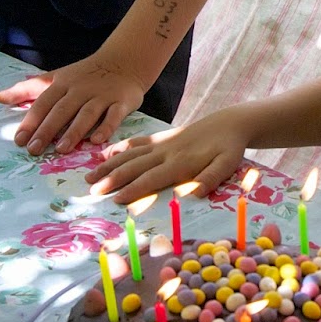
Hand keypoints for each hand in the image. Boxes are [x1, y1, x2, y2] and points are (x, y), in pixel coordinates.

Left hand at [0, 52, 144, 155]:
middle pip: (62, 110)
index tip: (19, 140)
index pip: (43, 103)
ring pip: (87, 114)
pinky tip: (97, 141)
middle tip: (35, 150)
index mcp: (63, 83)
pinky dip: (106, 127)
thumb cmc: (84, 74)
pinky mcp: (122, 102)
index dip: (31, 121)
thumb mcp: (54, 77)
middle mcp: (81, 89)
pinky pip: (114, 115)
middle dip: (47, 130)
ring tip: (62, 149)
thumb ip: (27, 89)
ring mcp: (102, 95)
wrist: (124, 62)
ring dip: (74, 131)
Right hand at [84, 112, 250, 203]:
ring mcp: (161, 144)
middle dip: (113, 178)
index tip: (116, 199)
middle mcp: (166, 152)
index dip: (134, 189)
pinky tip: (104, 154)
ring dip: (109, 165)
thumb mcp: (227, 164)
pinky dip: (119, 148)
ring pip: (130, 155)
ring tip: (90, 177)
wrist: (230, 122)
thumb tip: (194, 193)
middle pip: (135, 166)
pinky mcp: (161, 138)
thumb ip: (211, 177)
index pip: (153, 178)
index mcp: (181, 162)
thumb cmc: (229, 148)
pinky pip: (136, 143)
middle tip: (92, 191)